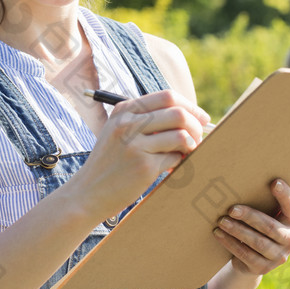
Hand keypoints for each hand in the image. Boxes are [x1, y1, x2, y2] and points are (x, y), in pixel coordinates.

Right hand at [77, 89, 209, 222]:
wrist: (88, 192)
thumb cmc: (109, 162)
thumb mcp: (118, 131)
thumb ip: (145, 120)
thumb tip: (188, 115)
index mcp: (124, 110)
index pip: (167, 96)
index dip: (190, 106)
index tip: (201, 117)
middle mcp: (128, 123)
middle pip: (178, 113)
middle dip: (196, 125)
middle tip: (199, 137)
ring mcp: (135, 144)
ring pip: (181, 135)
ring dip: (192, 145)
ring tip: (187, 153)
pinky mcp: (144, 166)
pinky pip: (175, 158)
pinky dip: (179, 162)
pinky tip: (171, 167)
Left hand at [212, 179, 289, 276]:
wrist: (254, 256)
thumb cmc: (260, 224)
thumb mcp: (267, 212)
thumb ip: (266, 199)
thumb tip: (244, 177)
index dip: (284, 194)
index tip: (273, 182)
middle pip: (270, 227)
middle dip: (249, 217)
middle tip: (231, 209)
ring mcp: (279, 256)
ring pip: (257, 242)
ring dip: (237, 231)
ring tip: (222, 221)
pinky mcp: (264, 268)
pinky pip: (246, 255)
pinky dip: (230, 243)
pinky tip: (219, 234)